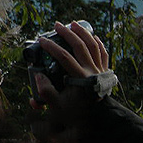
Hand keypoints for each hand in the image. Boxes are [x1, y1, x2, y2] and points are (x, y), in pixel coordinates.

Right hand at [29, 21, 110, 142]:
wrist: (99, 118)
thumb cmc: (76, 112)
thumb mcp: (57, 105)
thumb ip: (44, 92)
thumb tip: (37, 75)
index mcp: (80, 78)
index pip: (64, 57)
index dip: (52, 47)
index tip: (41, 40)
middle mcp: (91, 71)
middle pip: (80, 46)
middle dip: (66, 33)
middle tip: (56, 25)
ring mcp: (100, 70)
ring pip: (93, 46)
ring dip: (83, 33)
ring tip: (73, 24)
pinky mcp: (105, 72)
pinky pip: (103, 53)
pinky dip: (98, 43)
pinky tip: (92, 36)